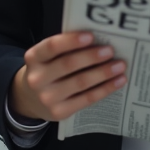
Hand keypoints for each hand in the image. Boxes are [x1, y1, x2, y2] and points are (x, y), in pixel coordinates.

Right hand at [9, 32, 125, 121]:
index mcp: (34, 58)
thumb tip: (99, 40)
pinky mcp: (60, 112)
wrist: (29, 99)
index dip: (71, 41)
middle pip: (68, 64)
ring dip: (103, 73)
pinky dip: (105, 89)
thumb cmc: (46, 70)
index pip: (51, 47)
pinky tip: (118, 81)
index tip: (91, 36)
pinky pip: (87, 99)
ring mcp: (48, 98)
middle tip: (110, 50)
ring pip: (80, 83)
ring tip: (119, 65)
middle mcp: (37, 78)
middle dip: (92, 57)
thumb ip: (65, 48)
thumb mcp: (46, 57)